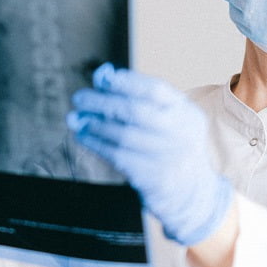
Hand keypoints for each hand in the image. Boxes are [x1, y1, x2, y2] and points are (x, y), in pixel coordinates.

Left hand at [67, 64, 232, 245]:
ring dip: (94, 124)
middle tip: (79, 98)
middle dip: (102, 103)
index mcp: (186, 112)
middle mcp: (180, 133)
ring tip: (76, 118)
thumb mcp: (168, 116)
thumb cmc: (170, 142)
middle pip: (135, 112)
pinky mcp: (152, 178)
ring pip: (123, 135)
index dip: (126, 82)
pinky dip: (97, 144)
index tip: (102, 78)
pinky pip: (118, 157)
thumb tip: (101, 77)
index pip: (156, 90)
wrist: (189, 190)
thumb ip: (138, 96)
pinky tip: (84, 136)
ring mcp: (167, 158)